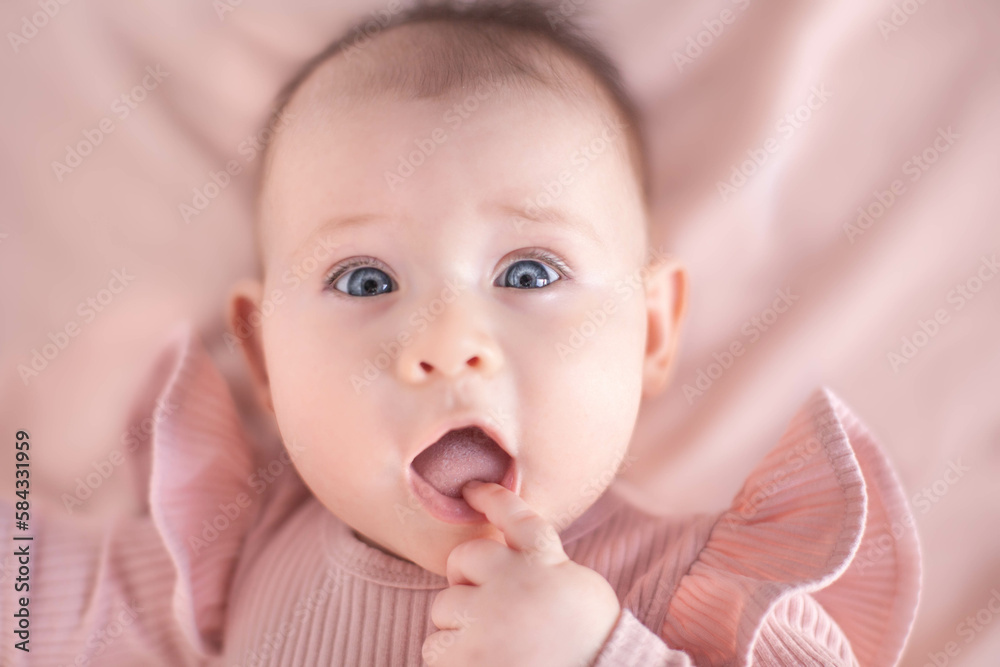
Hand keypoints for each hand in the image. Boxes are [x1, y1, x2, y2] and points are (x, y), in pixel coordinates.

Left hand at [422, 481, 621, 666]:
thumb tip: (507, 562)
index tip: (472, 489)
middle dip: (464, 578)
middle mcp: (512, 580)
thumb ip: (544, 568)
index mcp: (546, 561)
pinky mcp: (467, 656)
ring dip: (459, 626)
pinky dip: (451, 660)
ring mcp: (486, 617)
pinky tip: (482, 665)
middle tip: (484, 604)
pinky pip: (434, 649)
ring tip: (493, 647)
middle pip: (463, 557)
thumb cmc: (591, 644)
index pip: (514, 516)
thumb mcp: (581, 591)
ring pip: (443, 606)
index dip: (491, 498)